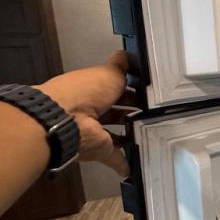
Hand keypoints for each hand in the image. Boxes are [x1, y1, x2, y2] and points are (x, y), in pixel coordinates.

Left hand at [36, 51, 137, 175]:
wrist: (66, 120)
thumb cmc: (85, 91)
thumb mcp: (108, 72)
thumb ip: (120, 65)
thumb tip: (126, 54)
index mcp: (94, 89)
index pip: (115, 88)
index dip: (131, 89)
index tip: (148, 92)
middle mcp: (92, 110)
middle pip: (115, 112)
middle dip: (132, 113)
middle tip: (153, 114)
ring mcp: (94, 131)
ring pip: (115, 134)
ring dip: (129, 136)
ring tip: (149, 135)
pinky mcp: (98, 149)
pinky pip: (113, 157)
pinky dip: (123, 162)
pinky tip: (134, 165)